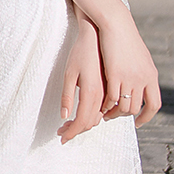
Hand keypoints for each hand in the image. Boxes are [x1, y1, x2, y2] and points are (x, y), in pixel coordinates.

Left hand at [58, 16, 105, 143]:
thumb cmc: (80, 52)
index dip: (71, 133)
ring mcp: (108, 92)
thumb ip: (67, 96)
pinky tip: (81, 112)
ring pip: (97, 117)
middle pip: (90, 122)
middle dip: (75, 130)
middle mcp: (103, 95)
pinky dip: (92, 116)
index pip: (81, 122)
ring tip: (68, 124)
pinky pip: (103, 109)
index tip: (61, 138)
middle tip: (61, 131)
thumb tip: (64, 116)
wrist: (98, 36)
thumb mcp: (69, 73)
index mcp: (91, 91)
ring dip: (84, 124)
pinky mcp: (111, 88)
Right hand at [97, 16, 161, 125]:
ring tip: (106, 113)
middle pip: (135, 108)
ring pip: (123, 106)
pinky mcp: (115, 76)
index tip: (138, 122)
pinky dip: (106, 105)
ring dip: (114, 113)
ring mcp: (129, 78)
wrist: (117, 25)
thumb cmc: (127, 40)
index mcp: (151, 76)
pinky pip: (111, 99)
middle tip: (114, 115)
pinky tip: (101, 105)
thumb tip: (145, 85)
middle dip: (124, 115)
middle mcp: (143, 80)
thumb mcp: (141, 58)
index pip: (154, 104)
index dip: (147, 117)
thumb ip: (144, 74)